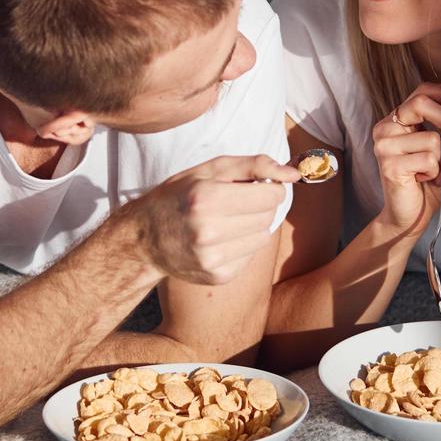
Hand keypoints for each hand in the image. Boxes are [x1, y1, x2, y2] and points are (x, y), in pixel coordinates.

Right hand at [135, 155, 298, 285]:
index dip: (270, 189)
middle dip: (261, 206)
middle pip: (268, 217)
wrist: (145, 237)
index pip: (271, 196)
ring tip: (228, 220)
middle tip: (237, 202)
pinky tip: (221, 239)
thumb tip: (294, 174)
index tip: (257, 187)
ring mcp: (212, 258)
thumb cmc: (179, 195)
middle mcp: (209, 232)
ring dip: (254, 226)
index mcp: (207, 198)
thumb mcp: (211, 169)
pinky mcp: (217, 276)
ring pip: (263, 238)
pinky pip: (250, 256)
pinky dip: (242, 245)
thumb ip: (255, 165)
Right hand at [372, 83, 440, 234]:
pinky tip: (421, 179)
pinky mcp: (389, 164)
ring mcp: (384, 145)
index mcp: (398, 120)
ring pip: (431, 138)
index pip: (421, 92)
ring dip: (440, 159)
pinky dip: (433, 172)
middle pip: (421, 103)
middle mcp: (386, 128)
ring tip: (429, 171)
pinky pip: (428, 159)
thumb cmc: (428, 183)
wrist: (411, 215)